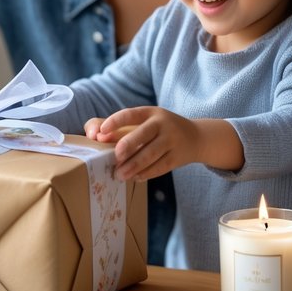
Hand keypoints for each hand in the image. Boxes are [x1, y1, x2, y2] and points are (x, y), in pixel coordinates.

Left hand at [87, 106, 201, 181]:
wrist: (195, 137)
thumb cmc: (158, 130)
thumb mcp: (143, 122)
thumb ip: (118, 128)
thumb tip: (96, 136)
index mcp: (150, 112)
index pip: (131, 114)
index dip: (115, 122)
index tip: (102, 132)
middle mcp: (162, 124)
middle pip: (143, 134)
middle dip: (127, 147)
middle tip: (115, 159)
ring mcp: (172, 140)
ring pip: (151, 154)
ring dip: (133, 166)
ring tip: (119, 175)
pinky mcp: (177, 157)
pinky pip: (160, 167)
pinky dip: (146, 173)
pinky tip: (134, 178)